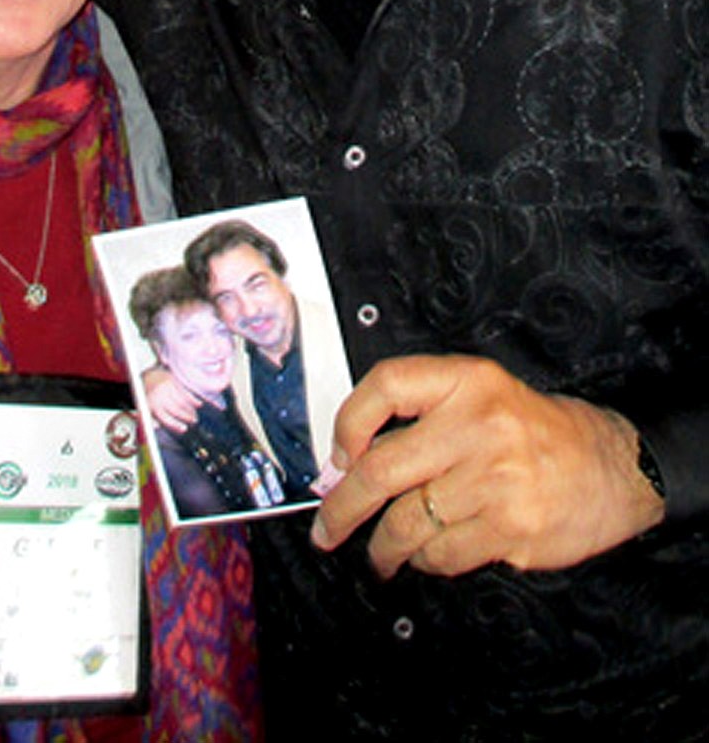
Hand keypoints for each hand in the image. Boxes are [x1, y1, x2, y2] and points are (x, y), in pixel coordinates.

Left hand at [142, 364, 198, 432]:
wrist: (149, 376)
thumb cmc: (150, 396)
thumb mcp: (147, 408)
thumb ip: (152, 420)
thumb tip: (158, 428)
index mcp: (153, 406)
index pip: (165, 418)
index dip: (176, 424)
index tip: (184, 429)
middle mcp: (160, 397)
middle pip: (176, 409)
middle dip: (186, 417)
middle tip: (194, 421)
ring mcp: (167, 388)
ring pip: (182, 401)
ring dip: (191, 409)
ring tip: (195, 416)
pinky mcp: (173, 381)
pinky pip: (185, 392)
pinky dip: (193, 399)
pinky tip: (198, 404)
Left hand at [310, 354, 664, 578]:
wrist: (616, 466)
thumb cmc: (539, 433)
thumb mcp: (485, 396)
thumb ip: (423, 417)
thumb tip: (349, 463)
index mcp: (469, 380)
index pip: (387, 385)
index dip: (349, 422)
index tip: (338, 457)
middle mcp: (479, 424)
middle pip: (381, 469)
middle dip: (341, 509)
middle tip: (326, 528)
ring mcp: (495, 478)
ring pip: (406, 522)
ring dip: (383, 547)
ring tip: (381, 554)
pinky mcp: (510, 527)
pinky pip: (441, 553)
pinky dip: (425, 560)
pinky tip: (428, 554)